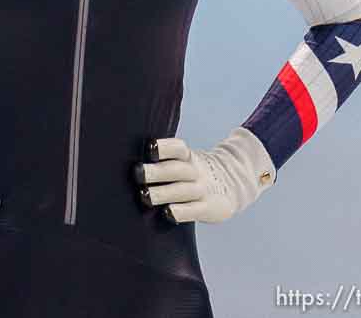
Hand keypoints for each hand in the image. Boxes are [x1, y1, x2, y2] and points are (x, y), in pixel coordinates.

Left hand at [132, 126, 274, 224]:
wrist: (231, 185)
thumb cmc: (192, 173)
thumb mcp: (185, 161)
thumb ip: (165, 160)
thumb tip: (129, 157)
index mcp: (188, 157)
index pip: (177, 148)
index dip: (165, 147)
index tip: (150, 147)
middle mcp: (195, 171)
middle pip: (176, 169)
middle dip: (157, 171)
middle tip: (138, 172)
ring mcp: (202, 190)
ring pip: (183, 191)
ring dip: (164, 193)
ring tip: (145, 195)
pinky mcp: (208, 208)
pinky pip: (195, 210)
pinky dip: (181, 211)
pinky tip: (167, 213)